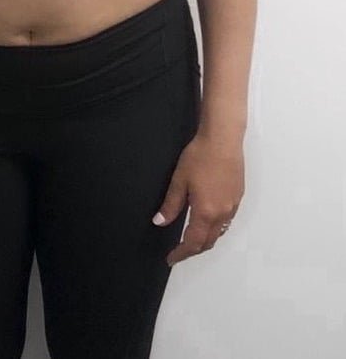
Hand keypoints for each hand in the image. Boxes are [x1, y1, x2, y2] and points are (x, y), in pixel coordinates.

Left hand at [152, 132, 244, 266]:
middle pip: (208, 242)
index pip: (192, 242)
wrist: (223, 140)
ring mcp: (233, 206)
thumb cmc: (200, 157)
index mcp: (205, 213)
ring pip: (220, 233)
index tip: (171, 259)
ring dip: (206, 240)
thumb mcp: (179, 181)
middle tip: (179, 251)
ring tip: (192, 238)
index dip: (181, 253)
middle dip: (193, 250)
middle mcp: (222, 214)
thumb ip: (171, 205)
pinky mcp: (238, 197)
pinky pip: (227, 221)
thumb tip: (159, 222)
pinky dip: (216, 228)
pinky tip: (208, 220)